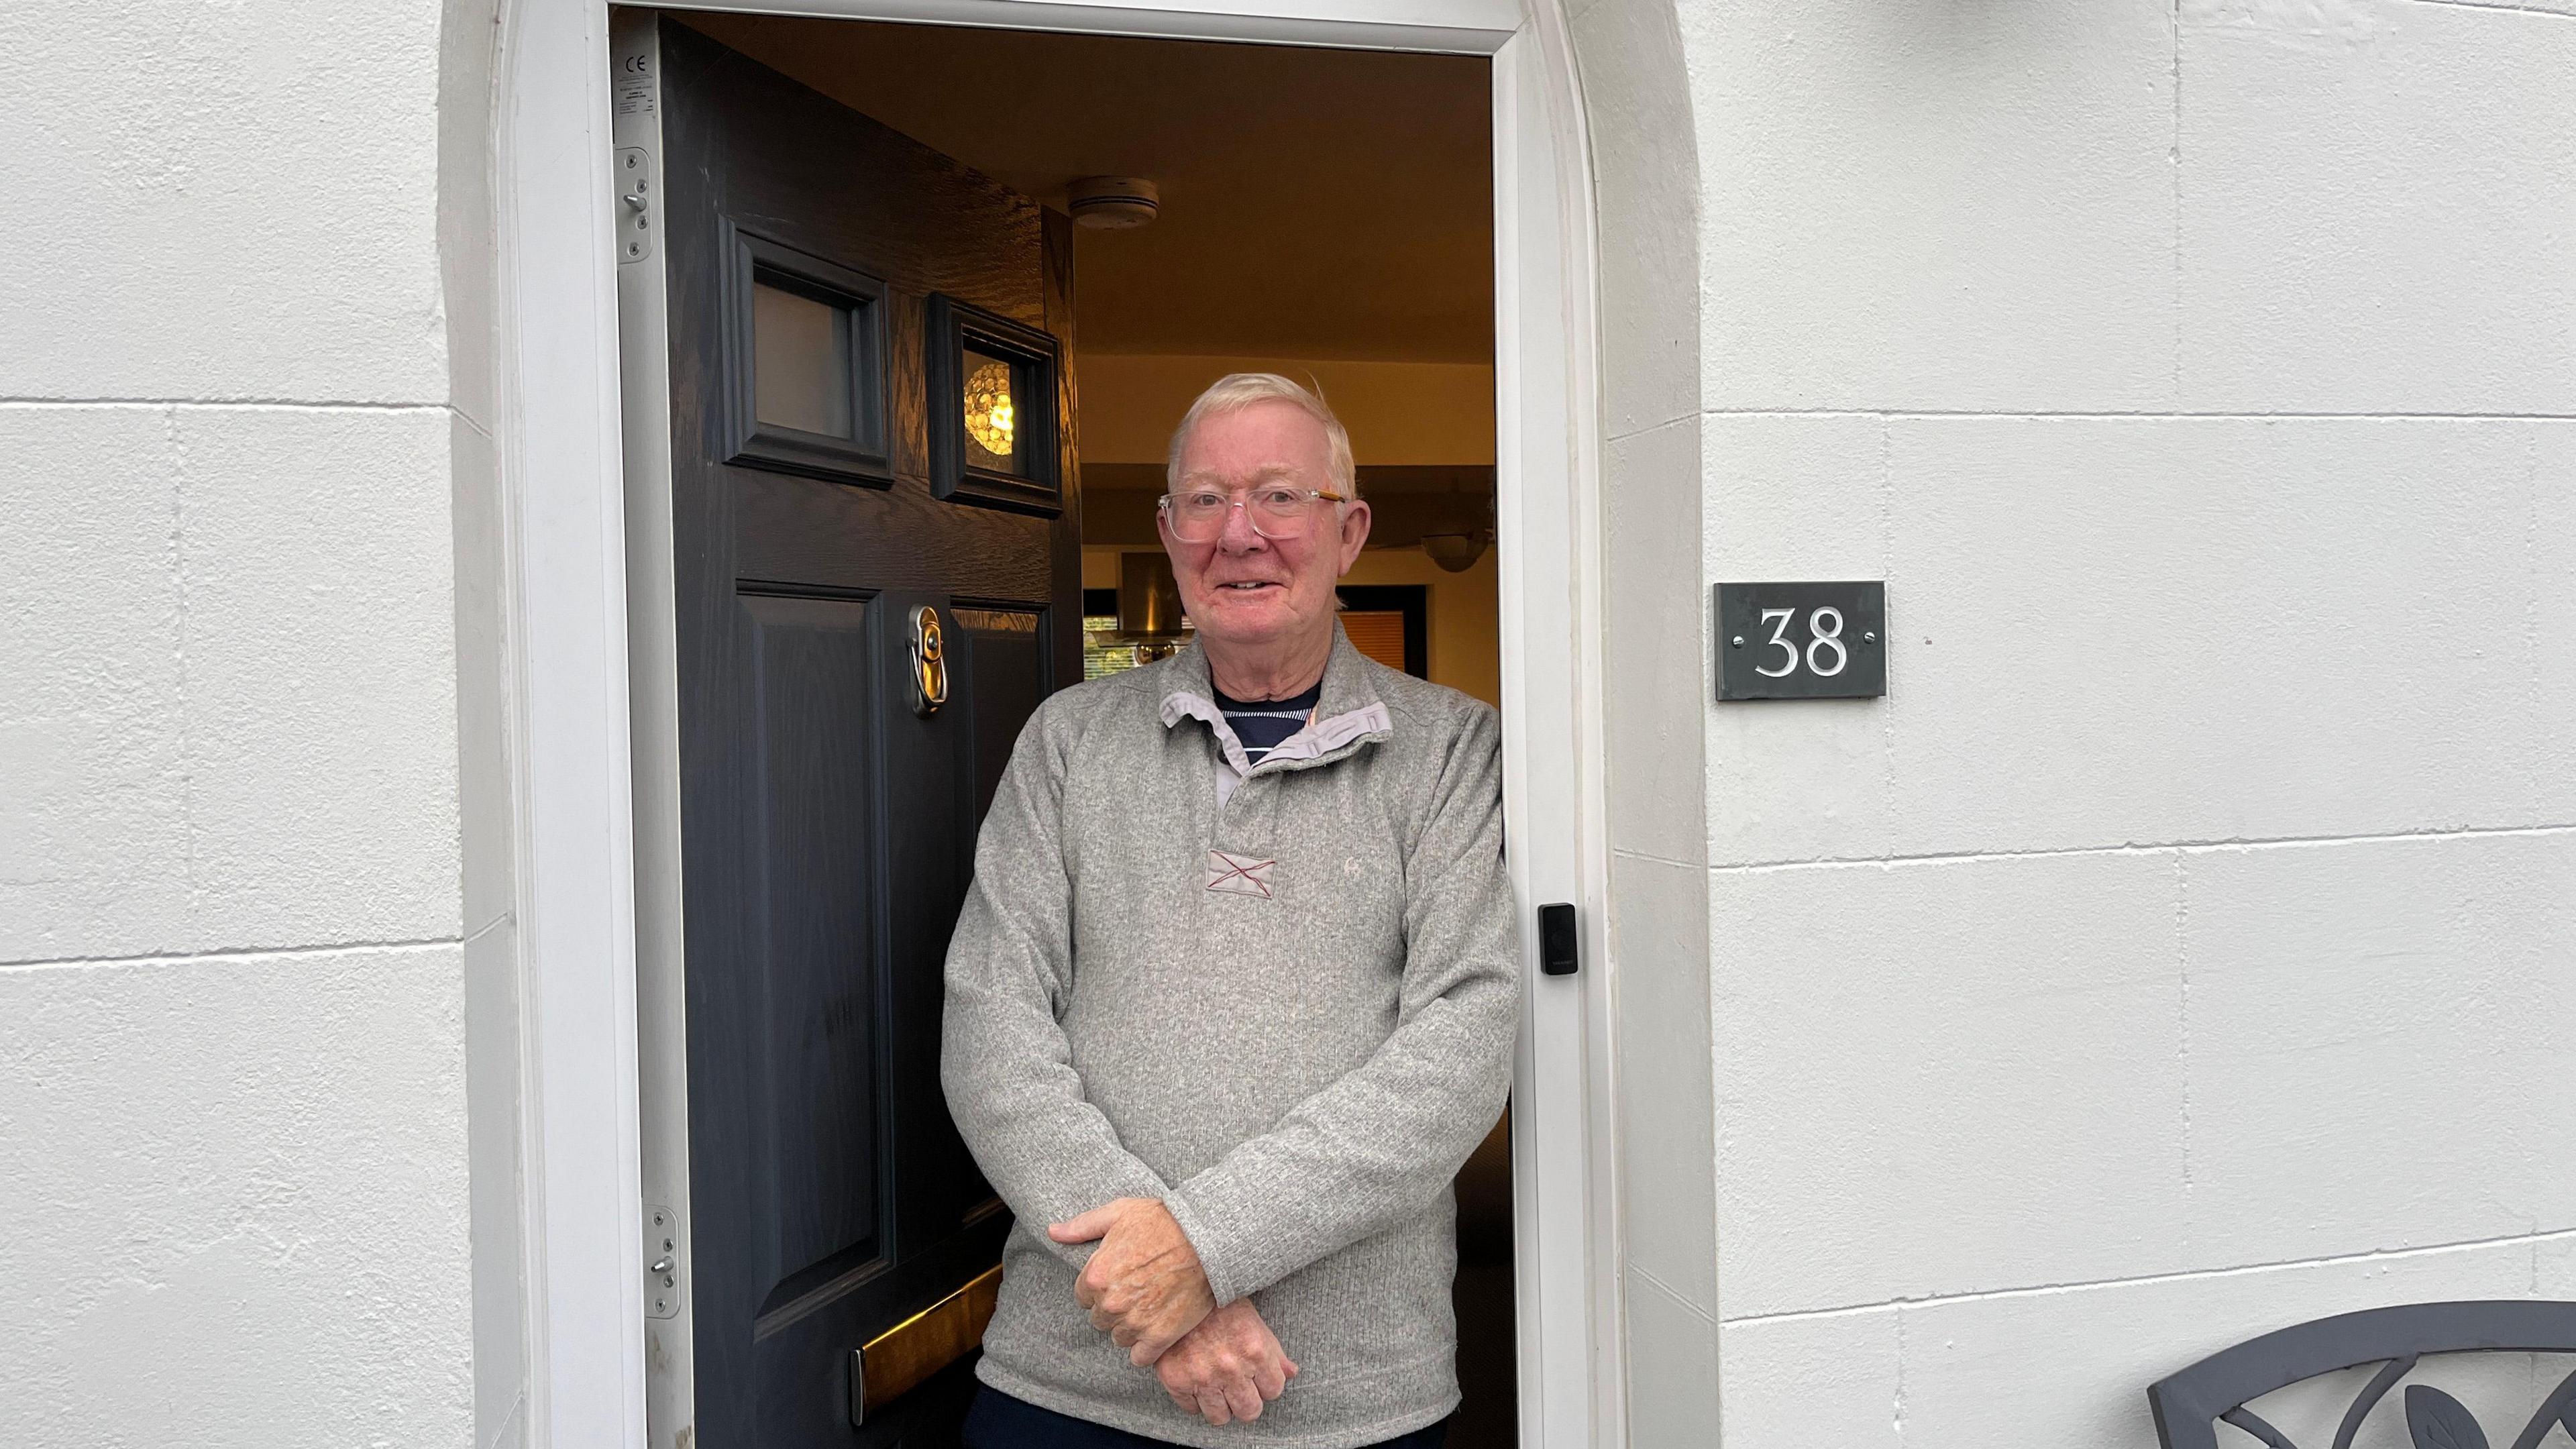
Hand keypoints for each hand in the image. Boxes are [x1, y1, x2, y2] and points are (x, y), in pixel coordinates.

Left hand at [1048, 1197, 1215, 1364]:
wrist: (1207, 1239)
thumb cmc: (1163, 1221)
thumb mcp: (1119, 1213)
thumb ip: (1082, 1227)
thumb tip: (1053, 1232)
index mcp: (1096, 1276)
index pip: (1083, 1298)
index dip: (1101, 1289)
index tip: (1121, 1279)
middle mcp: (1111, 1303)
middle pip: (1100, 1320)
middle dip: (1115, 1308)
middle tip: (1138, 1291)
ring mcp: (1135, 1322)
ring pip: (1119, 1338)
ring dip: (1131, 1327)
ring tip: (1151, 1306)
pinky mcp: (1160, 1336)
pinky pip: (1140, 1358)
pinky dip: (1147, 1348)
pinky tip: (1158, 1329)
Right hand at [1155, 1298, 1298, 1425]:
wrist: (1179, 1289)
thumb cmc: (1219, 1304)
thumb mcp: (1254, 1322)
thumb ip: (1274, 1352)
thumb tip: (1292, 1373)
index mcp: (1255, 1351)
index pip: (1273, 1391)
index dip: (1266, 1384)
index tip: (1256, 1377)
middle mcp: (1231, 1369)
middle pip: (1249, 1412)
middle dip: (1246, 1401)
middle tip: (1237, 1386)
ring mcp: (1202, 1377)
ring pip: (1220, 1417)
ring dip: (1220, 1405)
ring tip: (1216, 1386)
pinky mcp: (1176, 1381)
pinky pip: (1191, 1409)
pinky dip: (1194, 1399)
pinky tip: (1195, 1380)